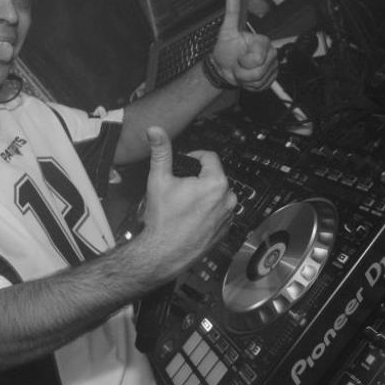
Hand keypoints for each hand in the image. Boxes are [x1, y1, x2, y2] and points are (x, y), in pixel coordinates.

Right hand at [136, 127, 235, 278]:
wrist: (162, 254)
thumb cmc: (162, 220)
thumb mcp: (159, 179)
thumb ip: (161, 152)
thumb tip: (155, 131)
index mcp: (216, 183)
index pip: (209, 157)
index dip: (194, 157)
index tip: (183, 164)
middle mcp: (228, 199)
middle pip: (214, 176)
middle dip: (198, 178)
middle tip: (180, 188)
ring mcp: (228, 217)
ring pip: (217, 194)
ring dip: (204, 194)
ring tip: (184, 204)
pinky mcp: (225, 231)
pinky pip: (220, 212)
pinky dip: (208, 211)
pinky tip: (191, 217)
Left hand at [211, 0, 278, 90]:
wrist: (224, 68)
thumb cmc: (226, 50)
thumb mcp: (227, 31)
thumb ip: (232, 12)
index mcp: (263, 42)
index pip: (258, 57)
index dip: (245, 62)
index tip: (238, 59)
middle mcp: (271, 54)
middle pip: (259, 71)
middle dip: (244, 72)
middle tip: (238, 65)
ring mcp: (272, 68)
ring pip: (260, 80)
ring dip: (245, 79)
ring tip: (241, 71)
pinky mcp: (271, 79)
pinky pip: (262, 86)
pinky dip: (250, 85)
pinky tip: (246, 78)